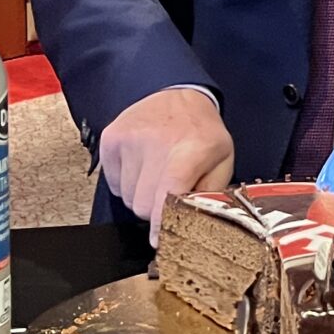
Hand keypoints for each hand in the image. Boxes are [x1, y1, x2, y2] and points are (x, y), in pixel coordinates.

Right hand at [97, 88, 235, 243]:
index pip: (168, 195)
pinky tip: (142, 165)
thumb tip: (194, 225)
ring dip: (142, 195)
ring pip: (127, 198)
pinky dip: (127, 183)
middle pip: (143, 205)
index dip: (161, 223)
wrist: (178, 93)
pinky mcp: (111, 138)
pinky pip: (114, 183)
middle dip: (155, 210)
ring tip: (157, 173)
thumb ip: (211, 195)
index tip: (160, 240)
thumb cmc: (202, 132)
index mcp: (190, 149)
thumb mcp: (222, 160)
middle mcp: (156, 142)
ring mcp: (129, 138)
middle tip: (168, 194)